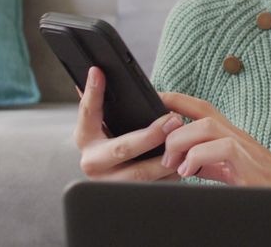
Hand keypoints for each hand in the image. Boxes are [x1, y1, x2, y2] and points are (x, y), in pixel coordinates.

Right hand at [73, 66, 186, 181]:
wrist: (117, 179)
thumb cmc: (115, 142)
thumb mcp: (106, 124)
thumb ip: (101, 103)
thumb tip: (96, 72)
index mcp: (85, 139)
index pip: (86, 112)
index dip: (93, 92)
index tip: (99, 72)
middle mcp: (92, 163)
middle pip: (122, 148)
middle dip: (151, 135)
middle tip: (173, 120)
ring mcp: (110, 184)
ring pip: (142, 173)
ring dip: (167, 156)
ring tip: (184, 139)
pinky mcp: (128, 198)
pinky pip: (155, 186)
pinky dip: (173, 173)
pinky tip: (185, 160)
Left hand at [158, 91, 270, 189]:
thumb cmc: (262, 184)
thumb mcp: (228, 170)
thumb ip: (206, 162)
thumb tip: (179, 161)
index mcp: (231, 134)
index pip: (201, 107)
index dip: (175, 99)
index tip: (152, 98)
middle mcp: (238, 134)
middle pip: (202, 109)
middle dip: (172, 116)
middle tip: (158, 142)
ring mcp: (245, 146)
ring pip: (207, 126)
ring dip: (182, 142)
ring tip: (172, 163)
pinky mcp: (249, 163)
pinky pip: (221, 149)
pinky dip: (198, 158)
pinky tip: (188, 173)